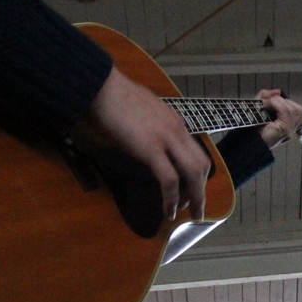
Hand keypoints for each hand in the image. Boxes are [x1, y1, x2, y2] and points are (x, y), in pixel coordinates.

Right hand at [78, 68, 210, 220]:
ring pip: (193, 174)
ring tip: (188, 214)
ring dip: (193, 198)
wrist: (100, 87)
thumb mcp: (142, 110)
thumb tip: (146, 140)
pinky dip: (171, 199)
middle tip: (196, 209)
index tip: (192, 190)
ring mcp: (166, 139)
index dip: (197, 175)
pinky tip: (168, 211)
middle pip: (202, 165)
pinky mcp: (150, 150)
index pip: (196, 152)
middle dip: (201, 190)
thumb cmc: (113, 97)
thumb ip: (151, 126)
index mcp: (175, 122)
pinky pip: (169, 180)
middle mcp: (177, 130)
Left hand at [255, 89, 301, 147]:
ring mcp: (289, 130)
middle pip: (299, 109)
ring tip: (266, 106)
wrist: (245, 142)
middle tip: (269, 105)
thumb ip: (266, 97)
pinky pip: (285, 110)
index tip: (270, 104)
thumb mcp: (258, 107)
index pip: (299, 111)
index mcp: (288, 126)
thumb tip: (278, 91)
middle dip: (284, 102)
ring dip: (278, 102)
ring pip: (294, 109)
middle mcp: (291, 129)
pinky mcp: (285, 129)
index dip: (286, 103)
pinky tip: (266, 107)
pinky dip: (276, 104)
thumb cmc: (251, 128)